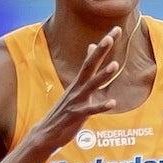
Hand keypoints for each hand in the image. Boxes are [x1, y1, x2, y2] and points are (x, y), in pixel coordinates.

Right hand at [32, 27, 124, 147]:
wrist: (47, 133)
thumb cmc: (65, 111)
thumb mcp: (76, 89)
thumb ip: (86, 71)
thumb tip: (92, 48)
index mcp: (79, 82)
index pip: (92, 58)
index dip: (103, 45)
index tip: (116, 30)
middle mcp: (77, 88)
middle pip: (89, 65)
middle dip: (100, 51)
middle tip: (110, 36)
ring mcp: (76, 101)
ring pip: (91, 85)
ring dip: (102, 75)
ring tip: (115, 65)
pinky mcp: (76, 116)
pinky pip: (90, 110)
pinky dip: (101, 106)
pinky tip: (113, 103)